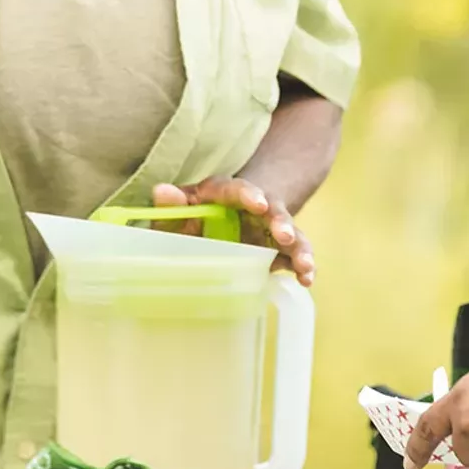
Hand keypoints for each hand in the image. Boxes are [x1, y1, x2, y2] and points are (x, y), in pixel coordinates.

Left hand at [151, 177, 315, 285]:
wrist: (220, 222)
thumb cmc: (197, 216)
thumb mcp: (183, 210)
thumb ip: (173, 205)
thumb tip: (161, 192)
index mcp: (227, 193)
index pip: (238, 189)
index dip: (249, 194)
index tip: (258, 203)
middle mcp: (255, 207)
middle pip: (272, 210)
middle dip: (280, 221)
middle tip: (283, 235)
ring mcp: (270, 228)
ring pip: (291, 233)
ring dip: (299, 247)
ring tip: (304, 265)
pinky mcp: (280, 248)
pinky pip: (295, 255)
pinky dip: (302, 266)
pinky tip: (306, 279)